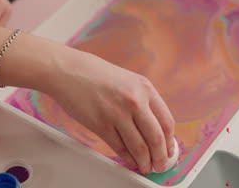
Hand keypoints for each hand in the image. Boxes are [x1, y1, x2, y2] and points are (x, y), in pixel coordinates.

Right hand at [46, 49, 175, 174]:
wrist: (69, 71)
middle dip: (160, 157)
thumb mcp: (128, 81)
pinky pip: (119, 147)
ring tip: (146, 167)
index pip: (166, 121)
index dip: (170, 141)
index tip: (169, 150)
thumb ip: (142, 101)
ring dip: (145, 162)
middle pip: (156, 137)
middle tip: (160, 165)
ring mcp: (118, 113)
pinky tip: (131, 162)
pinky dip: (127, 158)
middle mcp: (135, 100)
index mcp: (145, 88)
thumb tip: (153, 127)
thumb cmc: (96, 74)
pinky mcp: (101, 124)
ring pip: (139, 146)